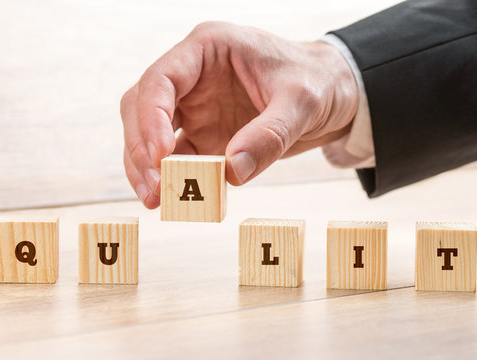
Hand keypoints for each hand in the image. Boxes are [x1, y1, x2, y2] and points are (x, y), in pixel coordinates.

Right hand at [120, 21, 357, 208]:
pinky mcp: (205, 134)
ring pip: (150, 134)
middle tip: (155, 186)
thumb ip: (269, 135)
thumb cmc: (317, 80)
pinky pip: (179, 158)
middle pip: (143, 106)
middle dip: (141, 147)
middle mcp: (194, 76)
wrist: (335, 93)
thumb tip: (231, 172)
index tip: (161, 155)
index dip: (151, 116)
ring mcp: (196, 106)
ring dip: (147, 168)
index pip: (162, 78)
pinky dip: (173, 179)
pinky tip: (174, 201)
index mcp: (209, 48)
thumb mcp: (302, 102)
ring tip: (156, 200)